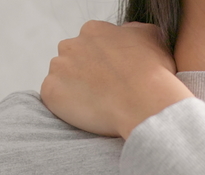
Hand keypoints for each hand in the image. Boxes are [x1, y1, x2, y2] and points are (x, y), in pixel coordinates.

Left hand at [40, 20, 181, 138]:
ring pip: (59, 80)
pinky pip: (52, 99)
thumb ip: (132, 32)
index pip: (88, 47)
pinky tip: (85, 113)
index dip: (99, 67)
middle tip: (100, 96)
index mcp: (92, 30)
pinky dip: (64, 108)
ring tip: (94, 106)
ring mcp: (58, 68)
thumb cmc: (154, 74)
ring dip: (72, 91)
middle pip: (70, 62)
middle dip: (82, 77)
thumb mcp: (151, 38)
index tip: (109, 81)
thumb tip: (126, 33)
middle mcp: (71, 44)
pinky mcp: (50, 91)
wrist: (144, 102)